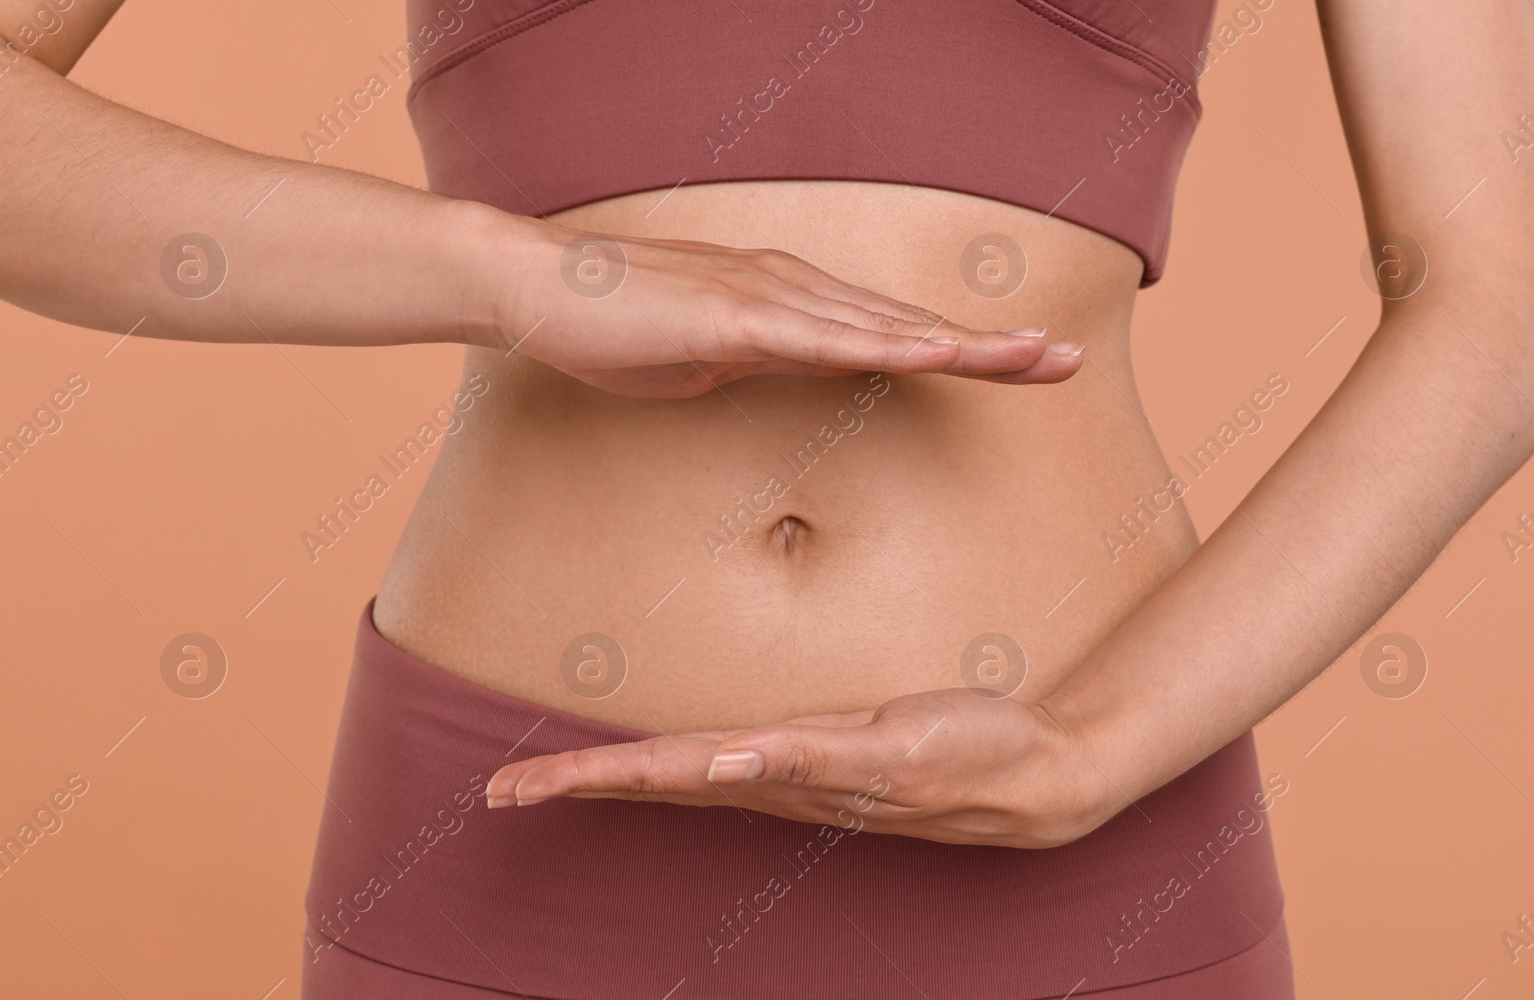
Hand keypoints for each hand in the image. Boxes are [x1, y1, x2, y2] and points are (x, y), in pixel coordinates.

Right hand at [484, 689, 1116, 847]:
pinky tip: (716, 758)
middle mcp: (782, 780)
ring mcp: (825, 772)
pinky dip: (757, 762)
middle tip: (502, 792)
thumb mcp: (854, 741)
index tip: (509, 788)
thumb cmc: (939, 751)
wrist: (1031, 776)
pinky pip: (805, 756)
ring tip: (570, 781)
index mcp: (767, 771)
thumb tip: (721, 752)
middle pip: (662, 781)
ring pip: (714, 774)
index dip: (581, 781)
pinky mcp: (877, 754)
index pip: (657, 774)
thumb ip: (791, 749)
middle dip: (581, 787)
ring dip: (641, 780)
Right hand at [498, 220, 1084, 397]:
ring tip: (1032, 359)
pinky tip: (936, 353)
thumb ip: (766, 362)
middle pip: (911, 322)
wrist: (540, 290)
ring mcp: (769, 297)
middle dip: (992, 346)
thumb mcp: (711, 360)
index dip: (964, 349)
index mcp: (793, 304)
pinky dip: (885, 346)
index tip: (1025, 366)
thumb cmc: (618, 327)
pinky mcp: (735, 316)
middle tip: (1067, 363)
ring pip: (884, 326)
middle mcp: (795, 289)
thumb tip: (803, 371)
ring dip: (961, 343)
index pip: (895, 331)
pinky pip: (823, 338)